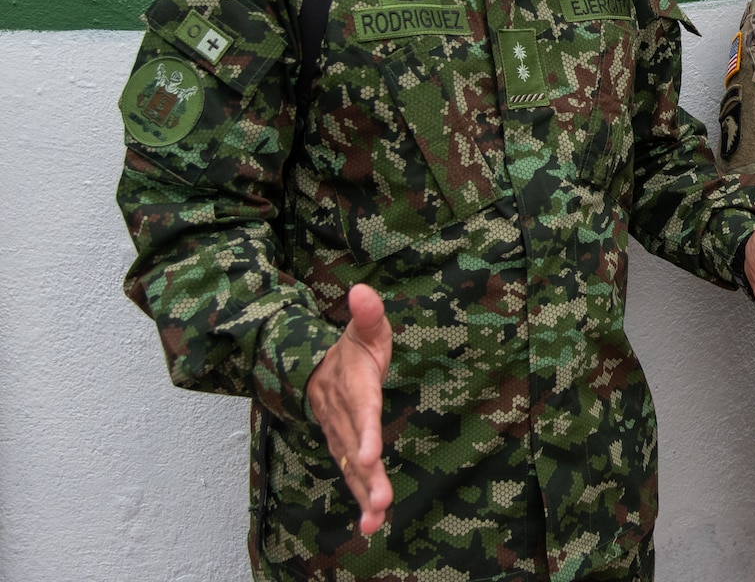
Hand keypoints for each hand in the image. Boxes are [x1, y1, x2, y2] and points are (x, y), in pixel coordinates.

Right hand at [307, 284, 393, 534]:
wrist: (314, 366)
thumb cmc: (350, 348)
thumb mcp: (364, 328)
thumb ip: (367, 313)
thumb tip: (362, 289)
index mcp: (352, 386)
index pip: (360, 411)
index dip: (365, 434)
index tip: (369, 457)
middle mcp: (343, 415)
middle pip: (355, 449)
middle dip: (367, 477)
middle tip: (381, 502)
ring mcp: (340, 433)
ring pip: (350, 468)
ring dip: (364, 495)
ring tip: (375, 522)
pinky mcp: (344, 447)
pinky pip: (351, 475)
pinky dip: (361, 498)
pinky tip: (373, 525)